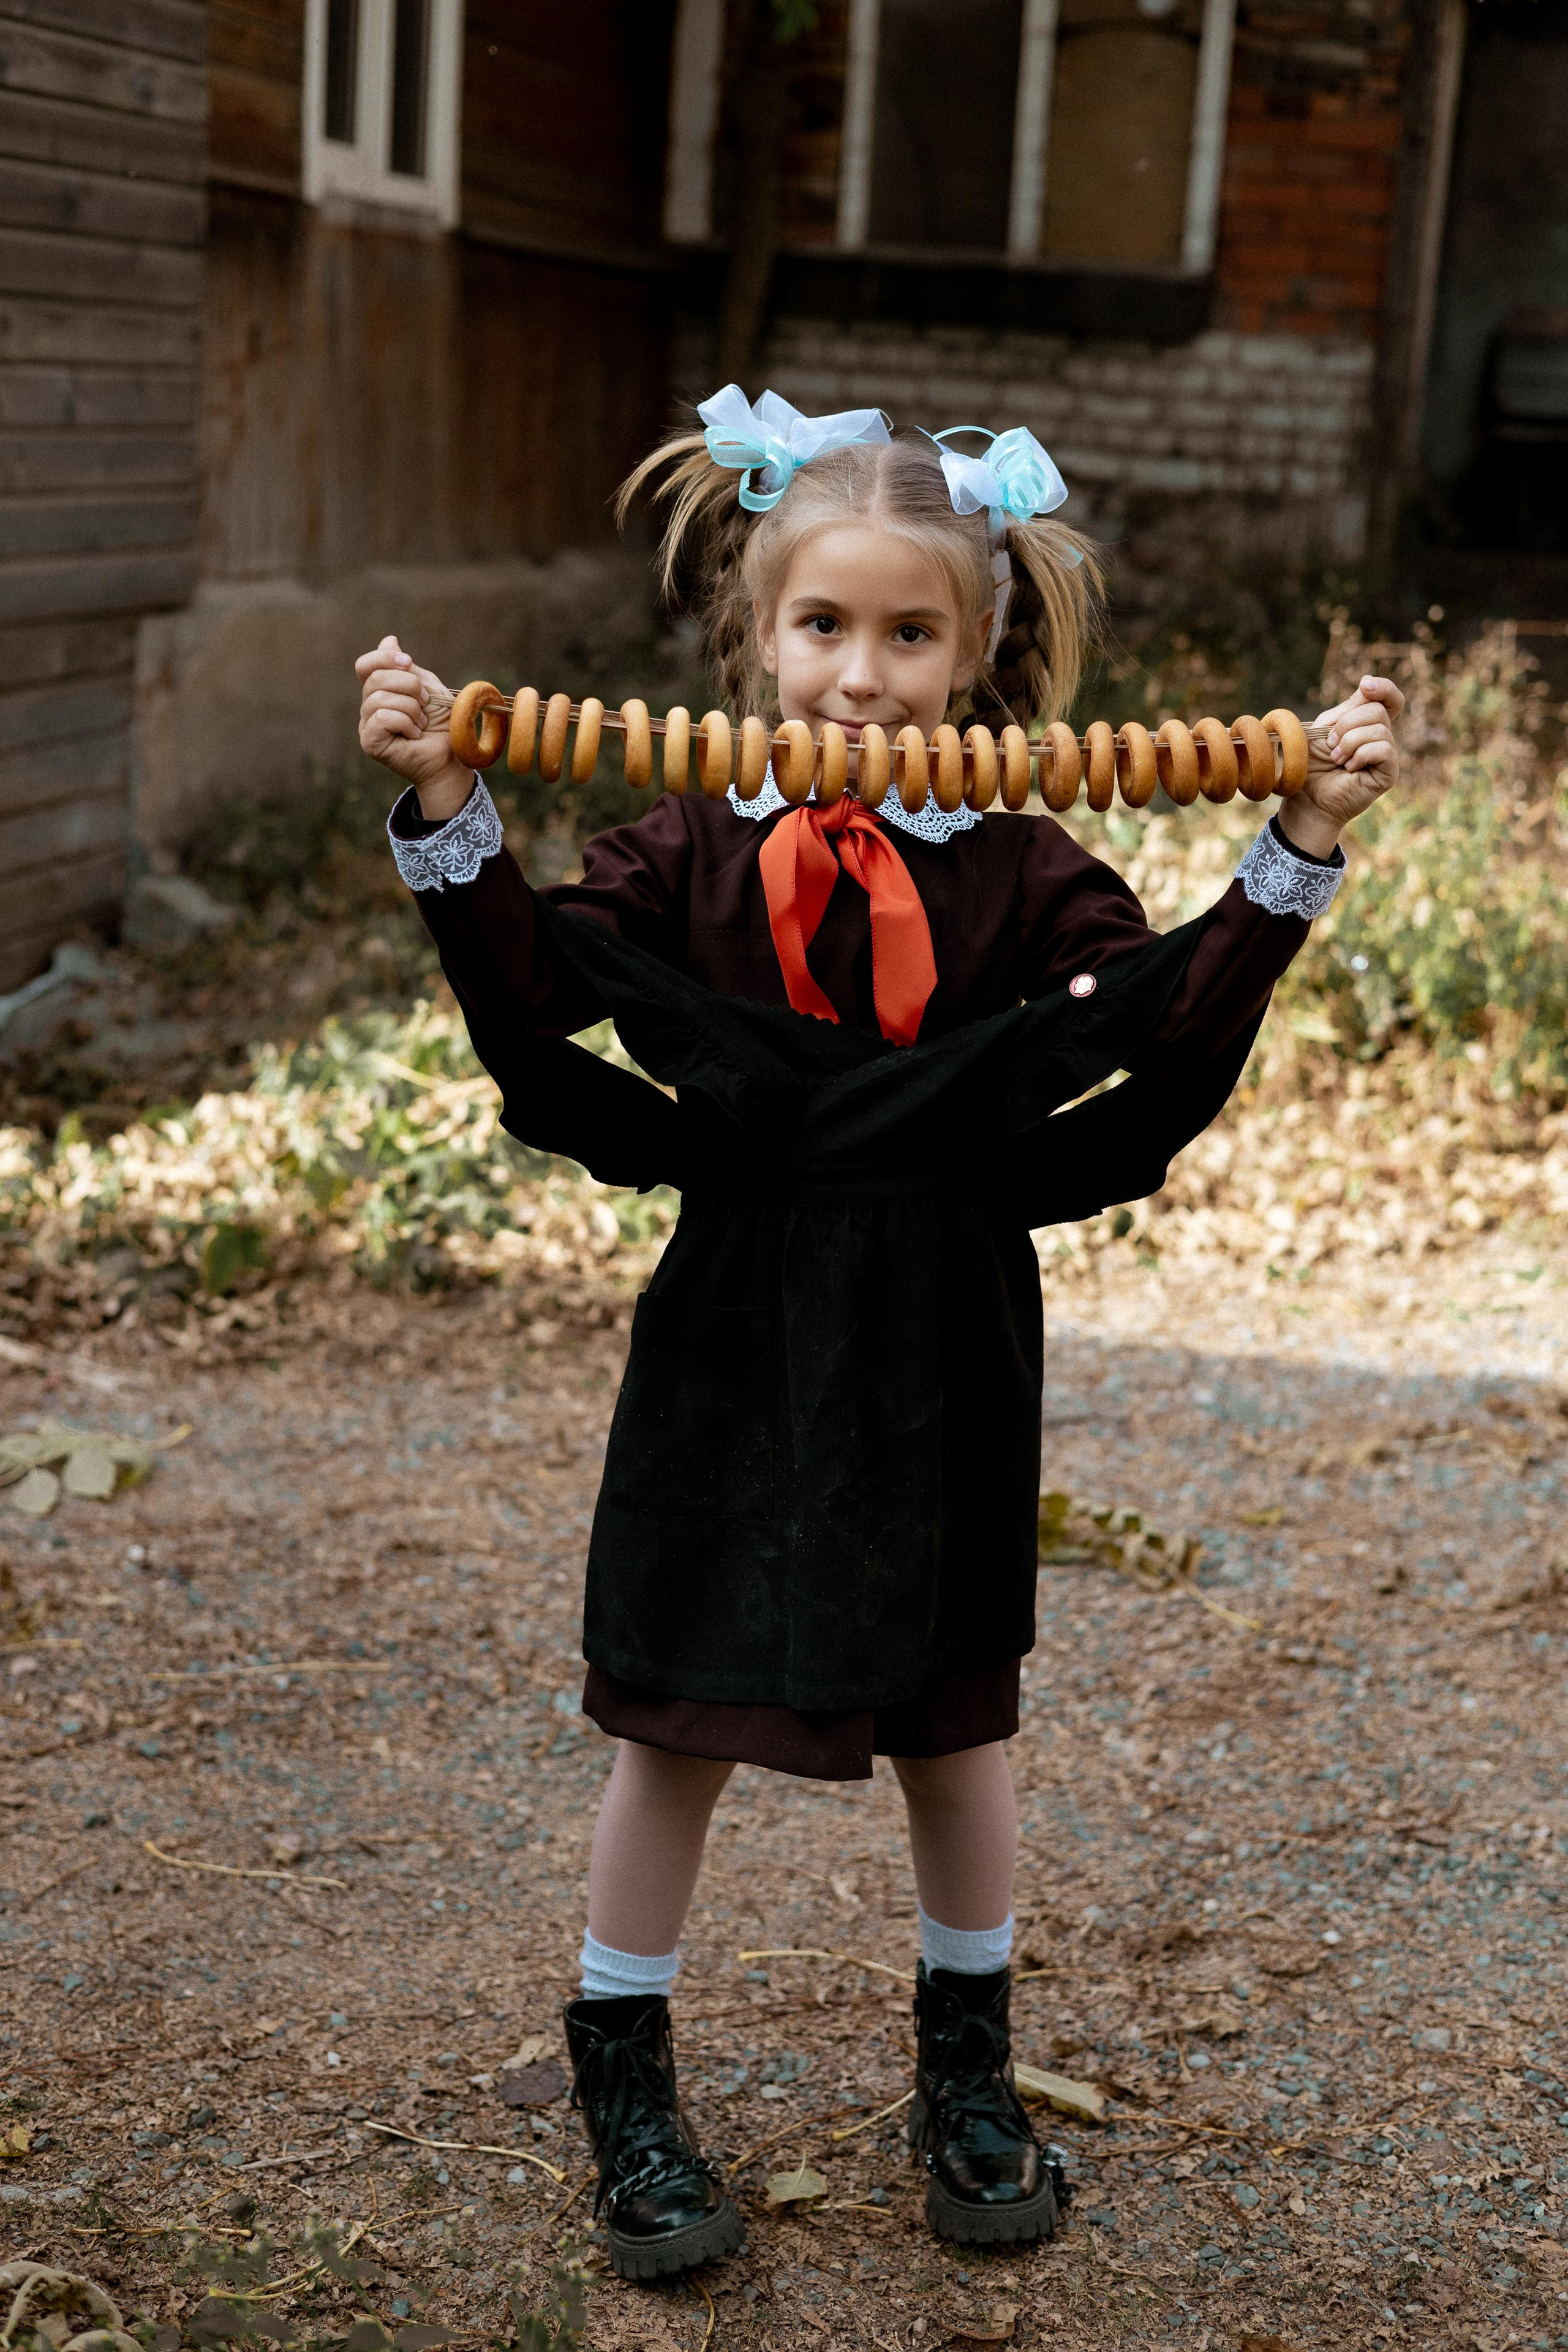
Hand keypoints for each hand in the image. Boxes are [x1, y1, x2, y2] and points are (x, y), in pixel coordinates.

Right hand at [355, 634, 473, 820]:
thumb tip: (389, 639)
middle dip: (408, 685)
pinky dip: (405, 722)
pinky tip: (415, 734)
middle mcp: (369, 706)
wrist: (453, 757)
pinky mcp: (370, 742)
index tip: (409, 663)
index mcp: (381, 690)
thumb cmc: (443, 725)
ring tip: (422, 723)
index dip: (384, 658)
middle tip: (426, 702)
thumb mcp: (429, 687)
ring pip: (378, 698)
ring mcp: (367, 725)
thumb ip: (408, 668)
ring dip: (410, 707)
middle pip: (375, 678)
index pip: (365, 665)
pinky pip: (381, 718)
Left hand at [1276, 674, 1403, 858]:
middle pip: (1378, 709)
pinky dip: (1360, 755)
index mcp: (1366, 722)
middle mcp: (1381, 736)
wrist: (1307, 797)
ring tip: (1337, 759)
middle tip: (1331, 745)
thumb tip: (1367, 684)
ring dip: (1349, 742)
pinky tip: (1349, 768)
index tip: (1365, 685)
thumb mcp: (1324, 729)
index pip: (1388, 697)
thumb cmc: (1312, 764)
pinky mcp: (1390, 772)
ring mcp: (1387, 754)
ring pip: (1379, 728)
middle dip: (1347, 723)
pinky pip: (1383, 749)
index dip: (1383, 687)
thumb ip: (1347, 708)